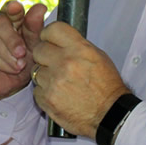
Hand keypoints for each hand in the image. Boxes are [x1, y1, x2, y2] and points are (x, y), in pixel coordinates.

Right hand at [0, 0, 47, 98]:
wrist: (12, 85)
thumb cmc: (22, 60)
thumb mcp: (32, 46)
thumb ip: (34, 28)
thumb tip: (40, 7)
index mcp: (7, 17)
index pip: (8, 8)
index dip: (12, 8)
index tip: (17, 8)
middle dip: (11, 37)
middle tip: (22, 52)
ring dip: (7, 53)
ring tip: (20, 65)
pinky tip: (10, 69)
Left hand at [32, 21, 129, 137]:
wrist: (109, 115)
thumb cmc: (106, 88)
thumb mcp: (99, 57)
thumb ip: (77, 45)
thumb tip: (59, 39)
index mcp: (79, 49)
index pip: (53, 29)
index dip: (48, 35)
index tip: (49, 40)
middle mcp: (65, 63)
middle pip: (39, 49)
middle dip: (45, 56)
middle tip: (54, 64)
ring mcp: (54, 81)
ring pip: (36, 70)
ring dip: (45, 75)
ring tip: (60, 82)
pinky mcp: (47, 98)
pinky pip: (36, 89)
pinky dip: (45, 92)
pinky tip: (59, 95)